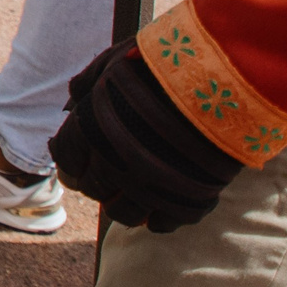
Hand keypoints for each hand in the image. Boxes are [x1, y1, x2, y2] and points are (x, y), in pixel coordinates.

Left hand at [49, 43, 241, 231]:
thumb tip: (71, 102)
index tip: (84, 159)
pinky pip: (163, 224)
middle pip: (93, 189)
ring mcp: (147, 187)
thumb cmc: (162, 64)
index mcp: (89, 130)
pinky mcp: (181, 201)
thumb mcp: (115, 62)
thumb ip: (89, 82)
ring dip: (125, 206)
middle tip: (114, 172)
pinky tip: (163, 205)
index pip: (67, 162)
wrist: (219, 78)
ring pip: (124, 214)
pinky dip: (160, 218)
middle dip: (99, 182)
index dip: (75, 161)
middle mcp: (112, 163)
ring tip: (137, 192)